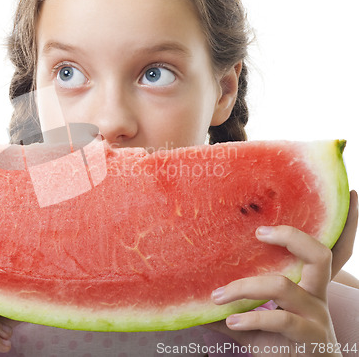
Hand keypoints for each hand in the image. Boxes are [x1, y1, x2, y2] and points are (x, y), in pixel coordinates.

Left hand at [205, 190, 357, 355]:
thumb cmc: (278, 344)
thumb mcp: (256, 323)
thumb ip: (232, 309)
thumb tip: (193, 300)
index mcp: (309, 285)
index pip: (331, 250)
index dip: (346, 225)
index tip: (350, 194)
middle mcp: (316, 295)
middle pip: (318, 255)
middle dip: (291, 237)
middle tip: (260, 233)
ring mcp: (315, 315)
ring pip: (282, 286)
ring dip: (244, 288)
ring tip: (218, 296)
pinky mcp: (308, 336)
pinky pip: (278, 319)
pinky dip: (251, 319)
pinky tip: (232, 322)